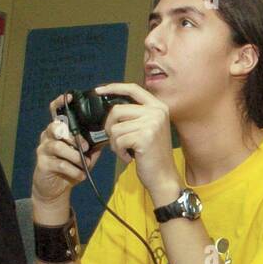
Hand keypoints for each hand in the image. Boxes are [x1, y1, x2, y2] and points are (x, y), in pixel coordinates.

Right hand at [32, 93, 102, 212]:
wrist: (54, 188)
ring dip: (75, 156)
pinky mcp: (42, 164)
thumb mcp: (85, 154)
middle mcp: (48, 136)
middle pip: (56, 127)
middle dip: (73, 137)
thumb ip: (94, 143)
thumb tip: (110, 133)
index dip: (60, 103)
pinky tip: (80, 175)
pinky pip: (59, 164)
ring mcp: (44, 150)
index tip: (69, 97)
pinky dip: (73, 171)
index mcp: (59, 130)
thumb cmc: (70, 167)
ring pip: (58, 146)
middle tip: (85, 147)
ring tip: (83, 164)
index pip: (55, 112)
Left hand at [95, 83, 178, 201]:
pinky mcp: (145, 137)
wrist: (163, 176)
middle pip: (118, 110)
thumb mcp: (147, 128)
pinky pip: (118, 140)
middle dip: (109, 126)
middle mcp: (157, 112)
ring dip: (115, 142)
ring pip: (115, 127)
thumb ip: (134, 114)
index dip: (114, 87)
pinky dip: (119, 151)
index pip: (133, 89)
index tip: (99, 90)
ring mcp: (152, 124)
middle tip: (116, 140)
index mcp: (158, 107)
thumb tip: (109, 105)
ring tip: (126, 150)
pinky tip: (129, 157)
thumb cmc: (151, 154)